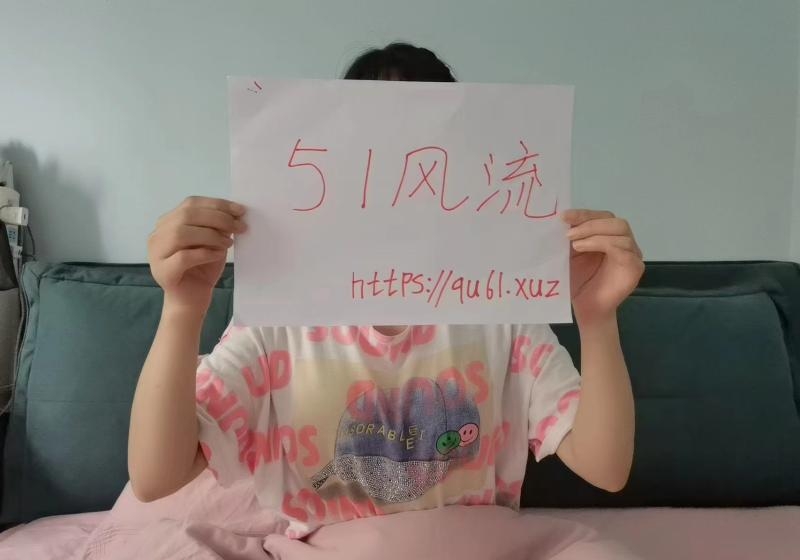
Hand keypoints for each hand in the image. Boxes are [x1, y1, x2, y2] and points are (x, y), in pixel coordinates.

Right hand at [148, 196, 245, 313]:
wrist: (192, 300)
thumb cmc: (202, 269)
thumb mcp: (213, 242)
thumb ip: (217, 226)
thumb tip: (234, 213)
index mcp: (168, 222)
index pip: (191, 203)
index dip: (217, 204)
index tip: (240, 210)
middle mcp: (158, 234)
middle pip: (186, 215)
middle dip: (218, 218)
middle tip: (239, 227)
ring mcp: (156, 253)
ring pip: (181, 233)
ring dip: (210, 235)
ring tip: (228, 243)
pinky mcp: (163, 271)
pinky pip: (183, 257)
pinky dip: (204, 253)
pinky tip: (218, 255)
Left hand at [563, 209, 643, 325]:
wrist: (585, 308)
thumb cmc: (578, 281)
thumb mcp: (570, 254)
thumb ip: (571, 237)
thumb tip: (561, 218)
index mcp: (608, 236)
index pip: (601, 216)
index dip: (583, 214)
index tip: (562, 216)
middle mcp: (623, 242)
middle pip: (614, 220)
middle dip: (589, 222)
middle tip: (568, 232)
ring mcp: (632, 253)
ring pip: (620, 230)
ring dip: (593, 232)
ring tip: (573, 243)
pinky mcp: (634, 266)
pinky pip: (623, 248)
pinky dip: (601, 243)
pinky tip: (582, 248)